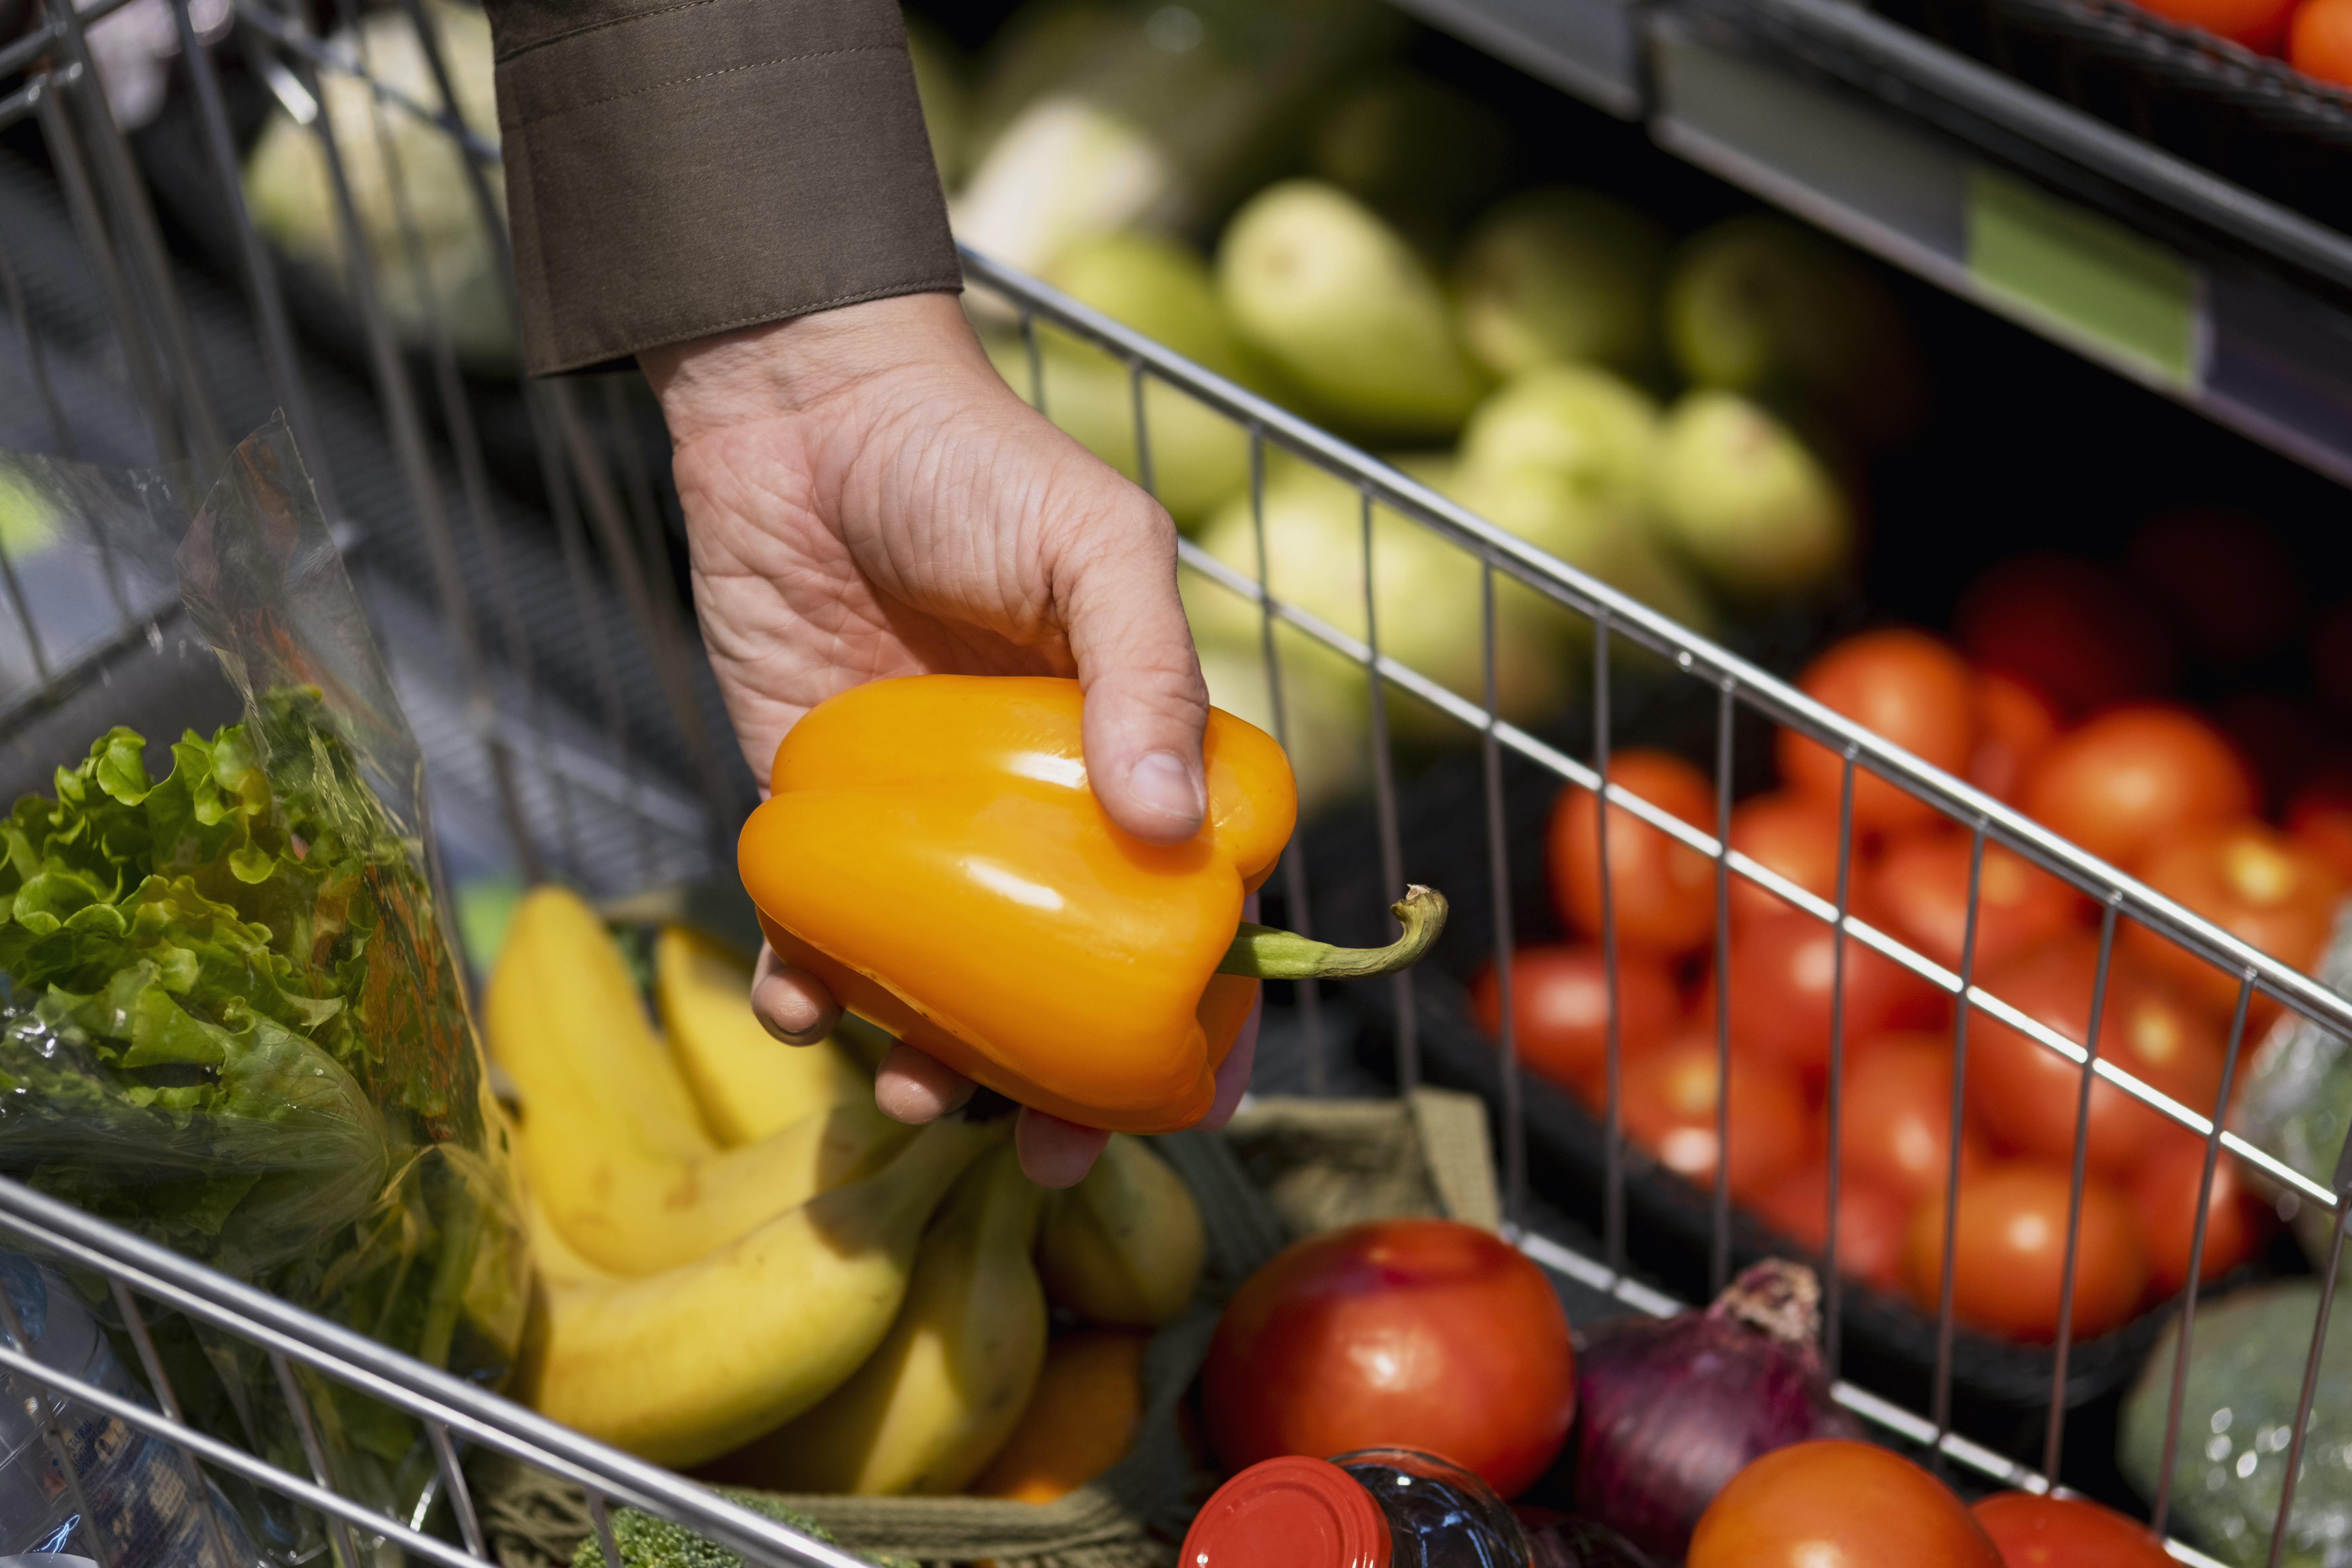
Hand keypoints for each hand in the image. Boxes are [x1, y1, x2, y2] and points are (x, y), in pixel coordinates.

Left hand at [642, 291, 1253, 1183]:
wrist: (800, 413)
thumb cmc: (973, 463)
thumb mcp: (1096, 545)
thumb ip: (1147, 674)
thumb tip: (1176, 832)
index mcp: (1130, 761)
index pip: (1189, 914)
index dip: (1204, 1021)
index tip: (1193, 1108)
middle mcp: (1033, 816)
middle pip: (1063, 987)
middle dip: (1060, 1093)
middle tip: (1042, 1163)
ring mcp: (925, 833)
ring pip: (943, 990)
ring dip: (931, 1064)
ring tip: (906, 1090)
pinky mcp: (821, 823)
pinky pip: (825, 940)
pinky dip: (815, 991)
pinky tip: (802, 1004)